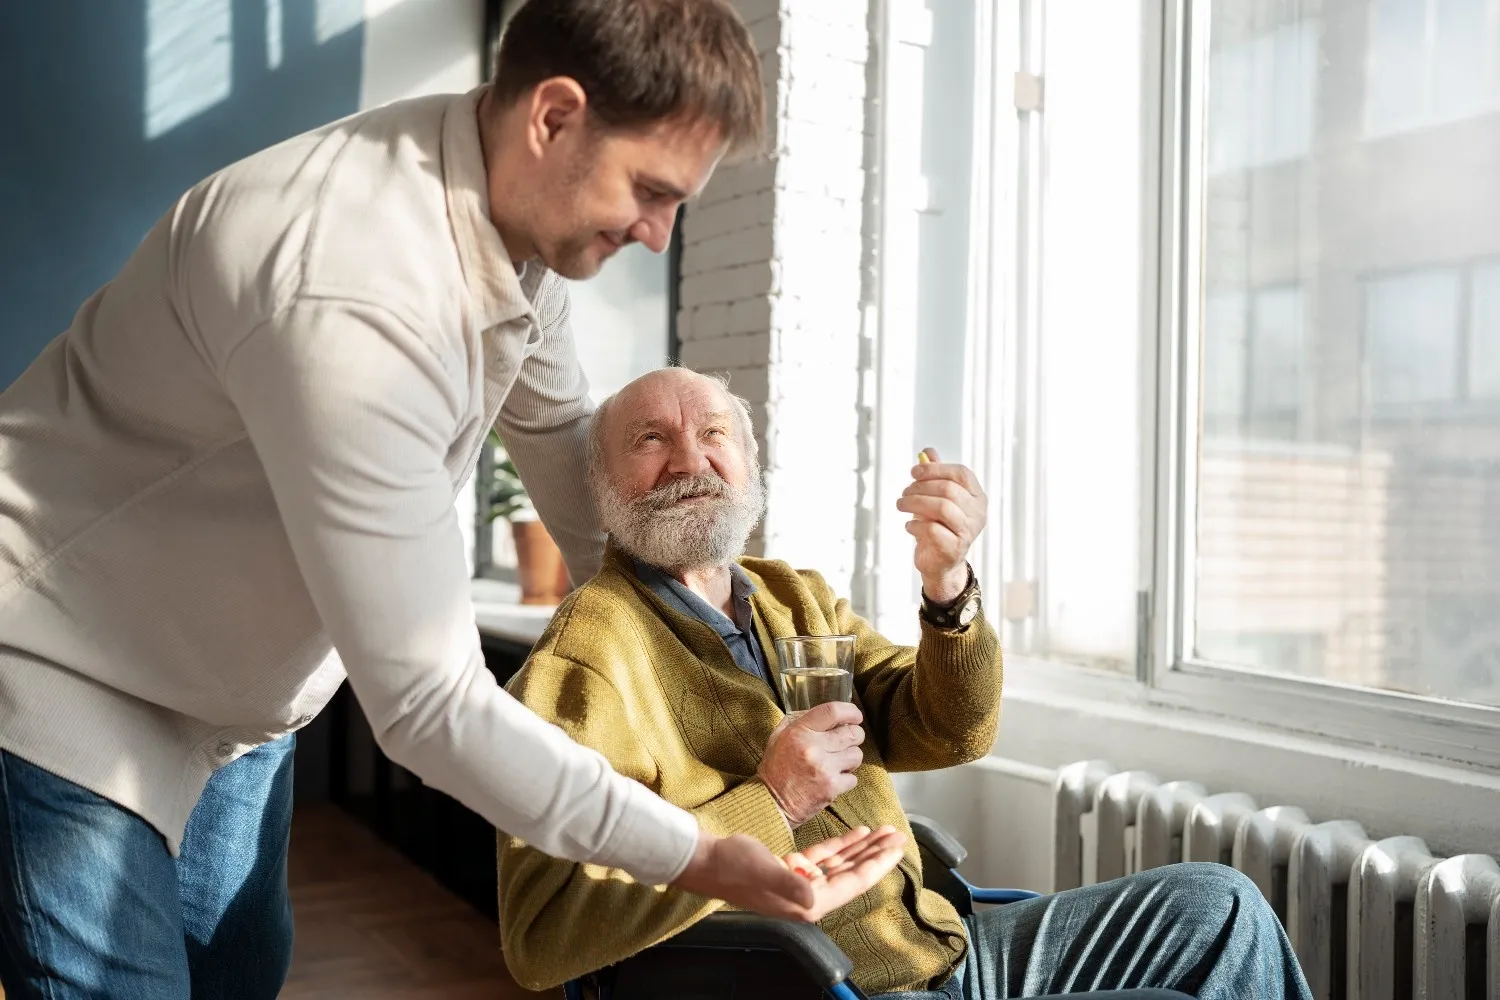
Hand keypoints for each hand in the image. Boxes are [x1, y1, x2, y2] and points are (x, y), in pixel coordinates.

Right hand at [672, 825, 905, 921]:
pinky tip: (857, 833)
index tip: (897, 847)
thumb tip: (814, 897)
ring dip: (863, 847)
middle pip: (853, 872)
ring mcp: (801, 882)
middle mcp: (809, 896)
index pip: (854, 882)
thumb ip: (790, 885)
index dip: (878, 864)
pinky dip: (842, 844)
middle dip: (877, 854)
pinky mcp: (791, 868)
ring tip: (885, 831)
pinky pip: (824, 857)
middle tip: (899, 834)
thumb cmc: (733, 866)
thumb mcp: (763, 871)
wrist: (706, 860)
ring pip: (842, 863)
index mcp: (808, 902)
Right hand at [757, 701, 864, 826]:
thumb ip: (799, 721)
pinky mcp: (831, 788)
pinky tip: (832, 779)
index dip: (850, 711)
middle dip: (854, 735)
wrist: (771, 803)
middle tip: (847, 741)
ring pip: (856, 755)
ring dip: (850, 758)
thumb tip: (825, 714)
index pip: (833, 712)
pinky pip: (853, 777)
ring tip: (837, 762)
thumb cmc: (775, 770)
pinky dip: (846, 779)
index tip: (855, 716)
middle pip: (852, 733)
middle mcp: (813, 748)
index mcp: (799, 732)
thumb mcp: (778, 738)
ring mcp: (824, 768)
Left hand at [897, 448, 986, 603]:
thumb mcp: (936, 498)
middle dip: (920, 488)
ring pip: (941, 507)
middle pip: (948, 489)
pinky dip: (915, 524)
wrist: (940, 564)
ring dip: (914, 503)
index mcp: (977, 496)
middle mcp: (978, 513)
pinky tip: (909, 525)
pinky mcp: (955, 549)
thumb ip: (935, 475)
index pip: (961, 473)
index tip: (913, 472)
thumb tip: (927, 451)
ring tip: (900, 505)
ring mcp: (969, 532)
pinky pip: (932, 529)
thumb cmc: (939, 526)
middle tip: (903, 493)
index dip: (935, 469)